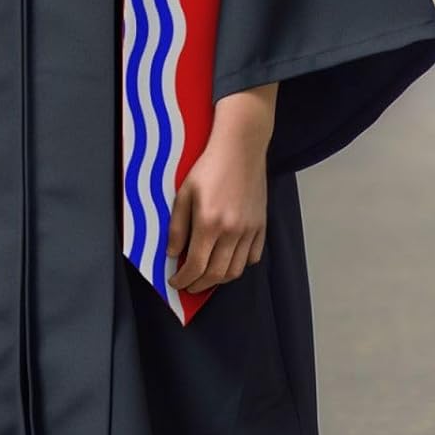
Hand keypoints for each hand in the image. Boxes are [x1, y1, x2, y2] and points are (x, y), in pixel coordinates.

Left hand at [166, 83, 276, 294]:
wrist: (240, 148)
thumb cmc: (208, 166)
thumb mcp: (184, 192)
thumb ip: (177, 226)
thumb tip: (173, 254)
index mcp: (209, 223)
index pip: (196, 265)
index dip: (184, 279)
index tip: (175, 283)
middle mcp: (232, 232)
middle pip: (217, 274)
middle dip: (200, 285)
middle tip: (189, 286)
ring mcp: (250, 230)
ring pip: (236, 270)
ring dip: (219, 280)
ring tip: (206, 278)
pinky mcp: (261, 226)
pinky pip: (253, 257)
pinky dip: (240, 265)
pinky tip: (228, 261)